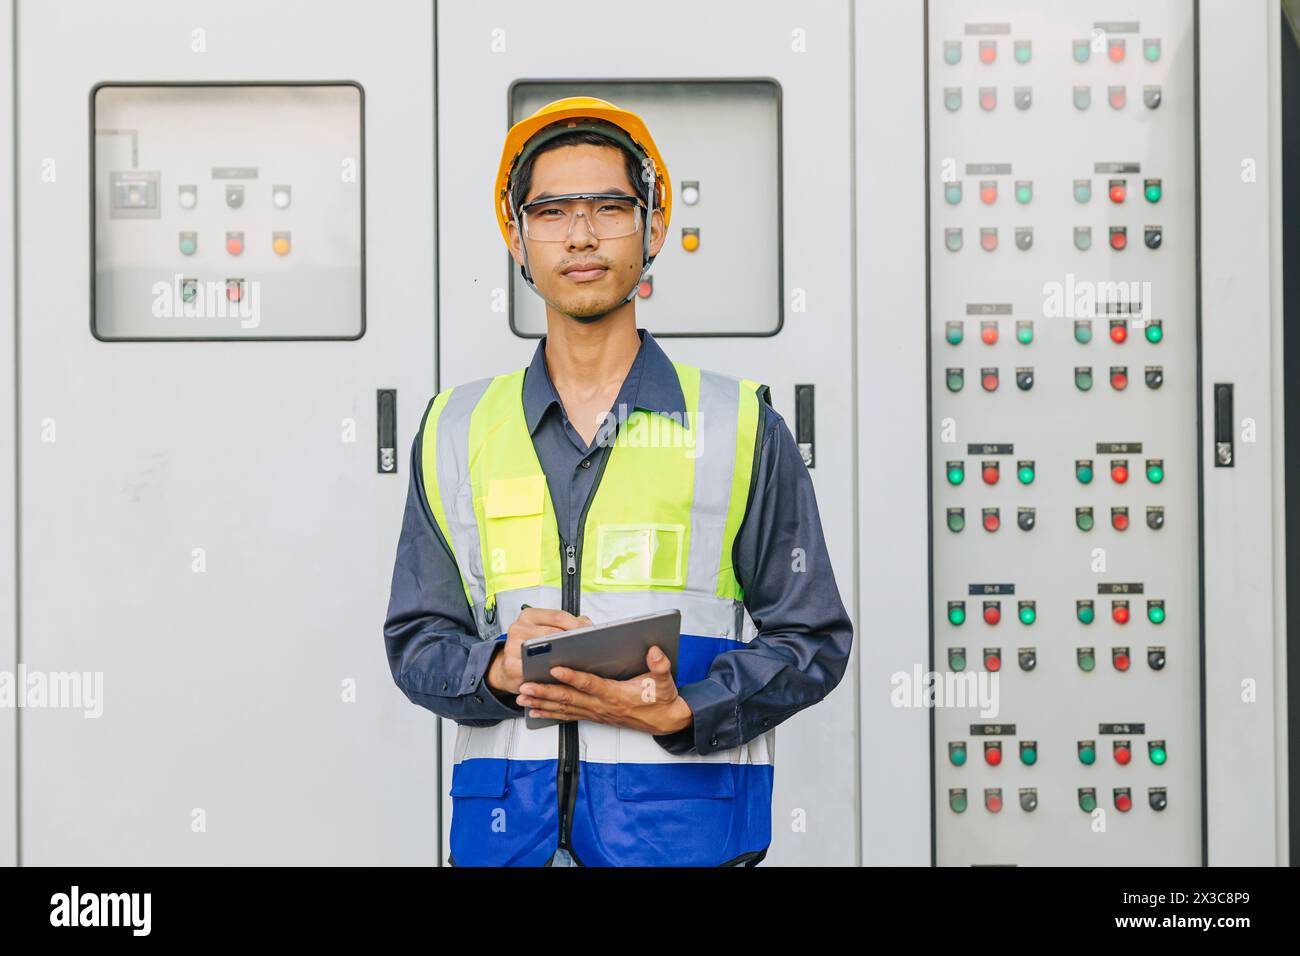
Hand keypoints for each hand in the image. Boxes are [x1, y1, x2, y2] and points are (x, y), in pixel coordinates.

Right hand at [485, 606, 591, 696]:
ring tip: (578, 660)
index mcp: (529, 616)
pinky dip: (550, 672)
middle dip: (572, 641)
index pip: (557, 616)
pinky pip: (535, 669)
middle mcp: (518, 628)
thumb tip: (587, 624)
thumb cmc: (530, 648)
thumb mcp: (545, 630)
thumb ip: (566, 624)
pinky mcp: (511, 665)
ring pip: (544, 651)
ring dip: (563, 657)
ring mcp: (512, 646)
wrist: (507, 667)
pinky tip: (562, 674)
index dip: (576, 625)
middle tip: (590, 648)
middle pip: (552, 633)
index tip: (591, 632)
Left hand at [517, 645, 693, 734]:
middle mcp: (601, 705)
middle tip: (525, 687)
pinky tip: (535, 711)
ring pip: (564, 708)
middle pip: (568, 698)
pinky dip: (550, 714)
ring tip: (522, 698)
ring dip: (541, 704)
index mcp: (615, 694)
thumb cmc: (660, 699)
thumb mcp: (665, 681)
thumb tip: (654, 650)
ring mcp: (596, 713)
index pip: (590, 684)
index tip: (556, 669)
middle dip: (545, 692)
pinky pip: (567, 716)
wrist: (663, 722)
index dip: (573, 677)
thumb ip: (660, 665)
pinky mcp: (594, 716)